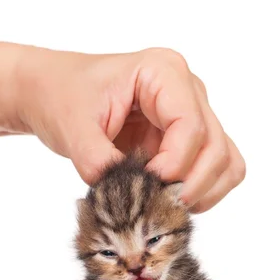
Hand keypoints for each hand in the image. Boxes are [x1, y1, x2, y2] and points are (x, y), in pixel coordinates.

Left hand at [11, 47, 245, 211]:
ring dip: (202, 192)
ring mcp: (193, 114)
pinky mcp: (187, 138)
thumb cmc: (61, 96)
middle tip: (157, 207)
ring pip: (225, 161)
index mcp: (163, 72)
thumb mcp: (73, 128)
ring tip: (164, 206)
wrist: (53, 91)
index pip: (191, 126)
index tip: (143, 186)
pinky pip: (215, 170)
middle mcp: (188, 90)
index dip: (173, 166)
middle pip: (216, 148)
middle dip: (191, 185)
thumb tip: (128, 203)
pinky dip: (202, 192)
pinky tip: (169, 201)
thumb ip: (100, 163)